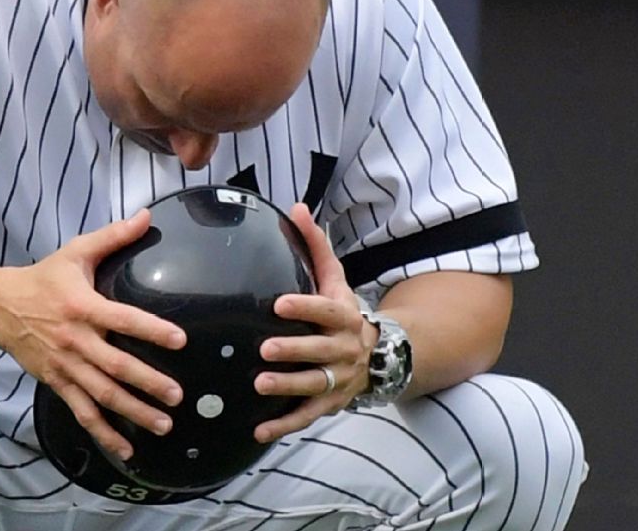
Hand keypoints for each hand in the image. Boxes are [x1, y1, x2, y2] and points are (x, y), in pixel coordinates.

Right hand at [0, 210, 186, 460]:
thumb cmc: (44, 278)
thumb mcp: (76, 252)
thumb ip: (113, 236)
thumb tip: (148, 216)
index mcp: (82, 306)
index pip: (122, 319)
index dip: (151, 329)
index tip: (179, 340)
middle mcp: (75, 339)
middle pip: (115, 365)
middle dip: (147, 382)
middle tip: (177, 396)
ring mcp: (65, 366)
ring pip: (102, 394)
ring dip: (132, 412)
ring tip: (163, 424)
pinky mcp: (57, 382)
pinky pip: (82, 411)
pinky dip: (104, 432)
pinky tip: (126, 449)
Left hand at [252, 203, 377, 442]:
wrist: (378, 354)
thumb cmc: (341, 311)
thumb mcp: (335, 278)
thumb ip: (315, 246)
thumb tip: (296, 207)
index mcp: (343, 316)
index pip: (324, 310)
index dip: (304, 307)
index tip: (277, 304)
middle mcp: (344, 349)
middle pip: (320, 351)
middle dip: (294, 351)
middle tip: (265, 350)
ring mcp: (338, 379)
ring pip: (313, 385)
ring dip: (287, 387)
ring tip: (259, 386)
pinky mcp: (329, 403)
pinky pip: (306, 416)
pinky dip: (284, 426)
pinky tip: (258, 430)